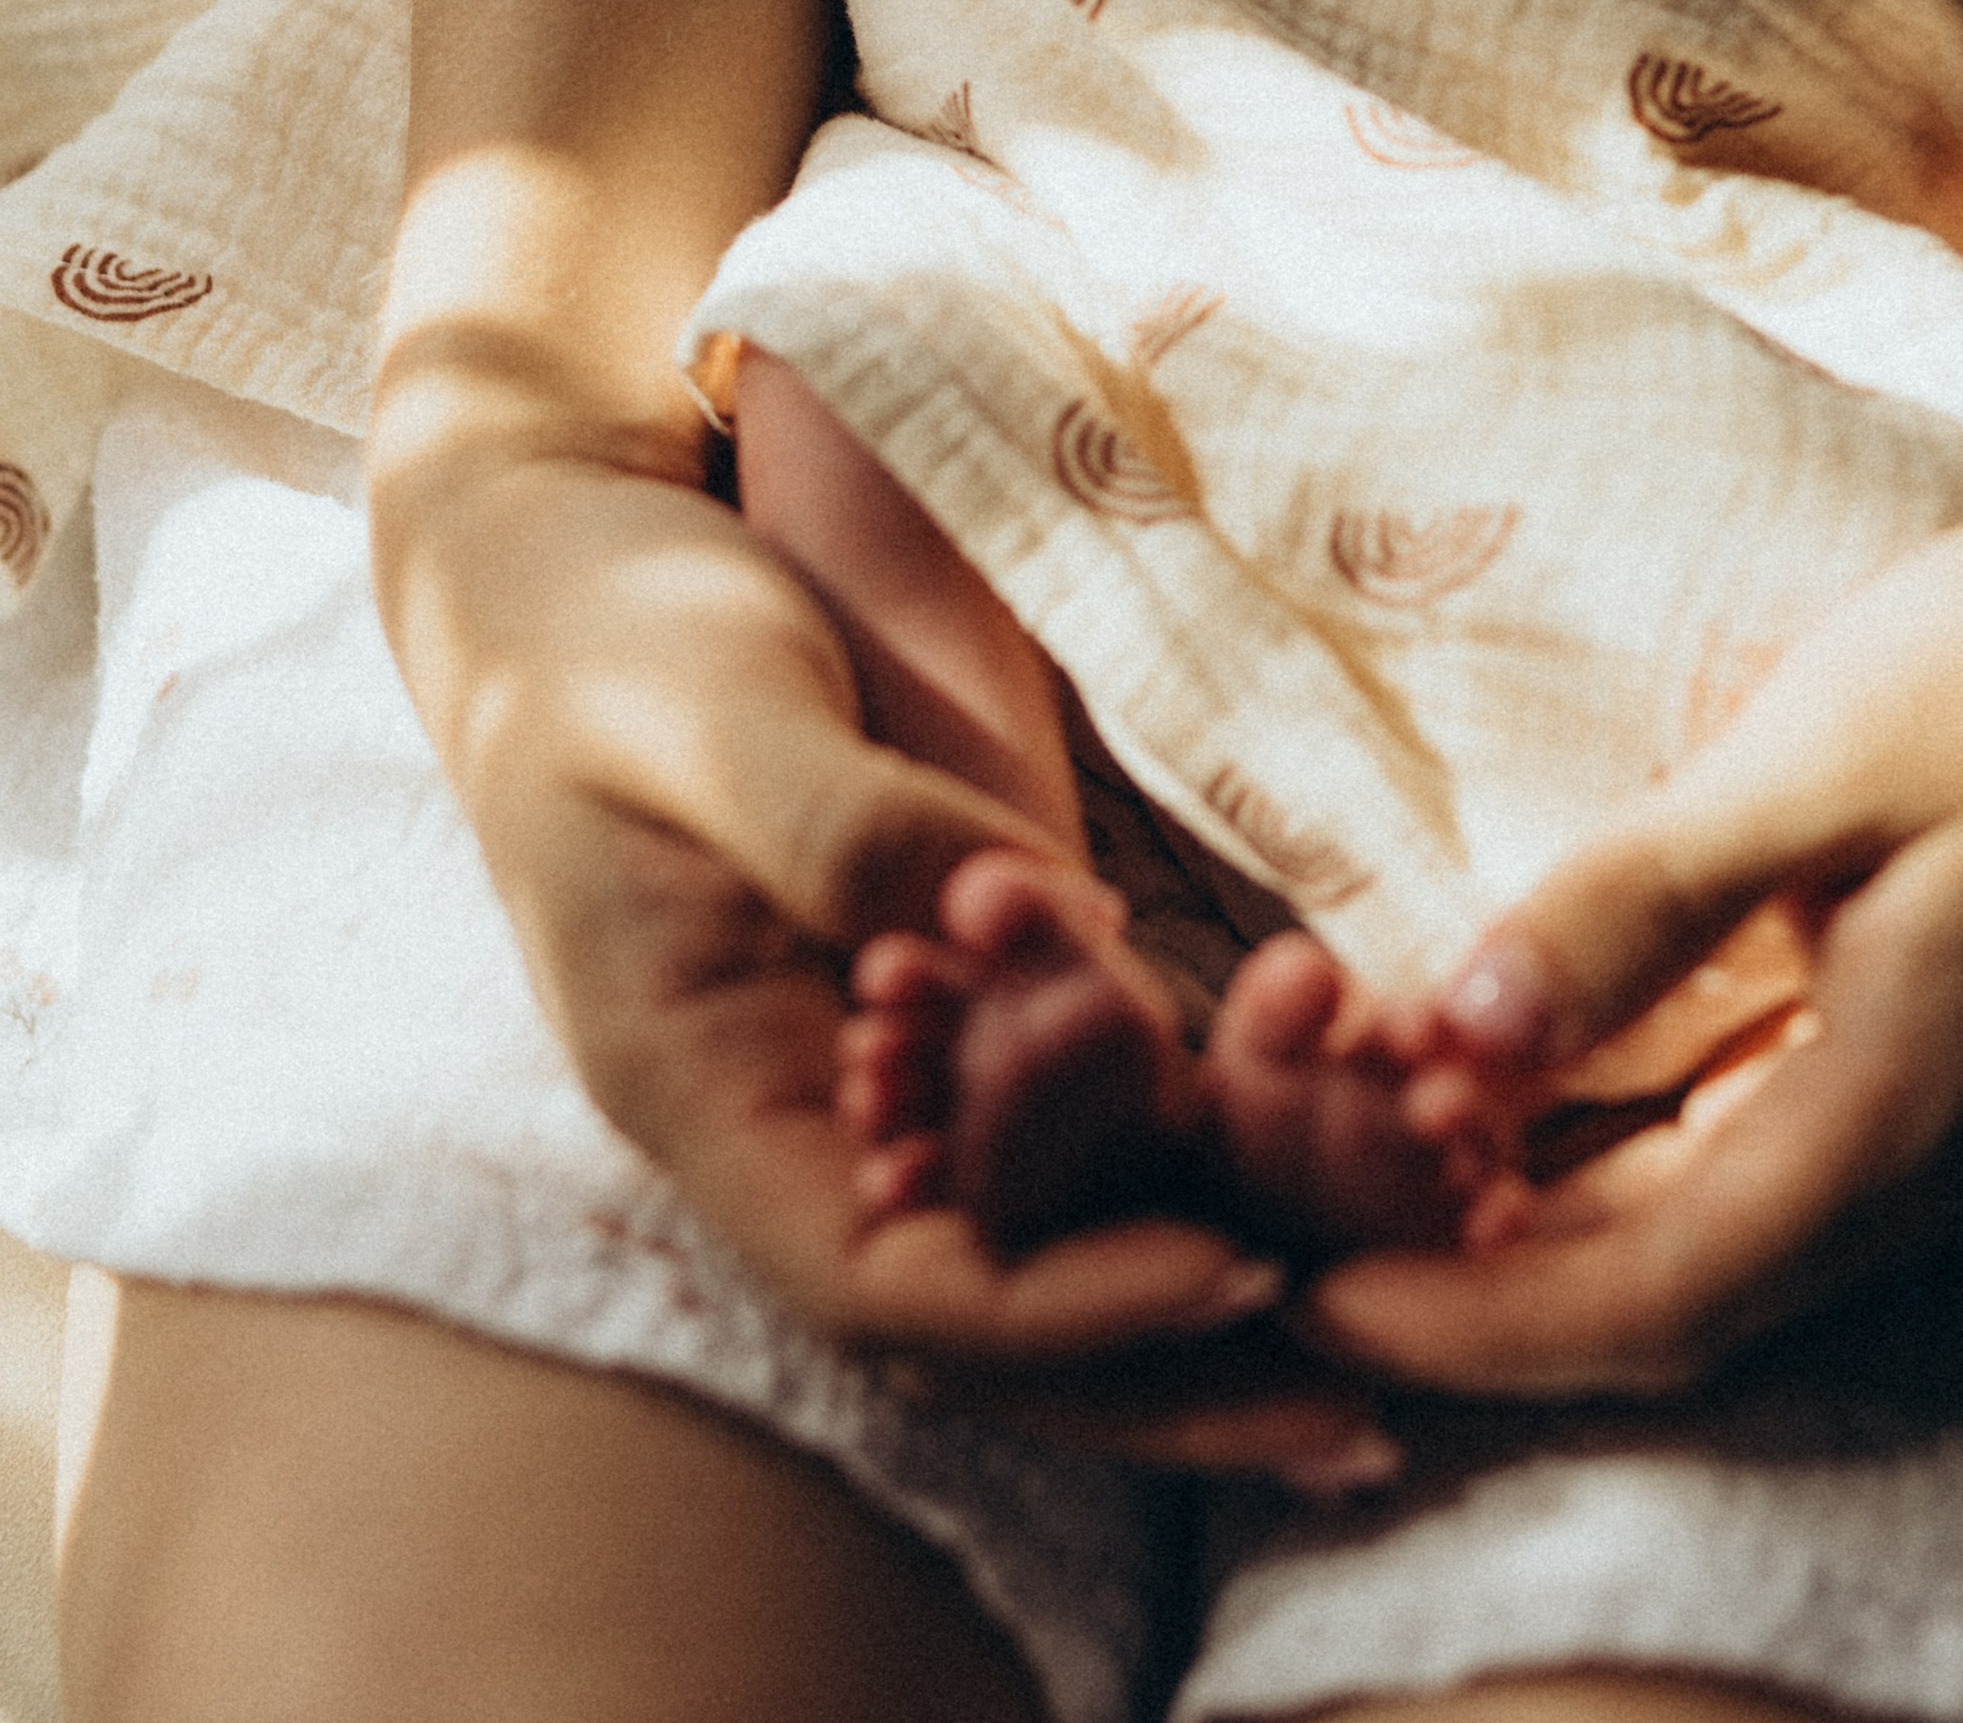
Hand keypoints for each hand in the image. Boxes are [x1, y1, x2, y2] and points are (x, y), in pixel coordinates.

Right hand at [373, 435, 1401, 1484]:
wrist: (568, 568)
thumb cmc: (615, 635)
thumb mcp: (709, 714)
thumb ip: (840, 828)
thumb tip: (1025, 923)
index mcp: (698, 1089)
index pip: (882, 1278)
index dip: (1059, 1301)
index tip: (1235, 1272)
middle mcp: (787, 1118)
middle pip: (984, 1309)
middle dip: (1167, 1363)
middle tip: (1365, 1394)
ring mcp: (860, 1066)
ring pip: (1038, 1226)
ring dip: (1200, 1263)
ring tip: (1394, 1294)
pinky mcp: (931, 993)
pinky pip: (1060, 1108)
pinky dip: (1184, 1136)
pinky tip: (1327, 1136)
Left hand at [1304, 494, 1962, 1399]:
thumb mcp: (1817, 757)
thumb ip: (1639, 903)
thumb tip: (1452, 1037)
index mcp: (1900, 1121)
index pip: (1649, 1301)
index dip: (1465, 1319)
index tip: (1298, 1282)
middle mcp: (1922, 1169)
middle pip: (1662, 1291)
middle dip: (1465, 1269)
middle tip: (1283, 1196)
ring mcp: (1935, 1129)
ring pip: (1699, 1231)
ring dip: (1530, 1208)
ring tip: (1356, 1137)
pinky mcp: (1924, 1065)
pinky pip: (1740, 1158)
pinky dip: (1609, 1142)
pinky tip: (1502, 1080)